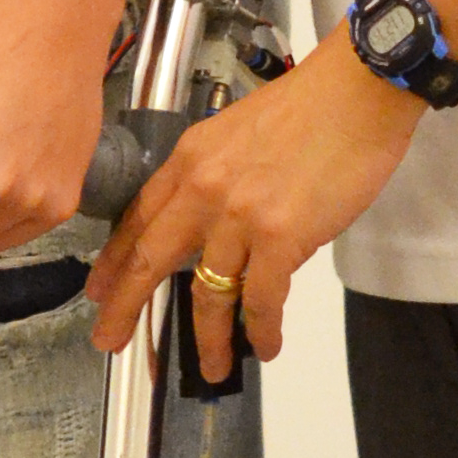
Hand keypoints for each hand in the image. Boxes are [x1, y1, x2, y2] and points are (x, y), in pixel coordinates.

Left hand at [87, 34, 419, 372]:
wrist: (358, 91)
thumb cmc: (312, 107)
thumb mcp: (237, 132)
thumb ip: (215, 178)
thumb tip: (215, 228)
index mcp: (190, 160)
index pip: (137, 218)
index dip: (113, 260)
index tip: (98, 289)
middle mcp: (204, 189)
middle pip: (150, 259)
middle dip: (125, 307)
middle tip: (110, 338)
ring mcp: (240, 216)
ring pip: (208, 292)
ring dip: (209, 337)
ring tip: (211, 365)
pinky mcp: (281, 237)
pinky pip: (261, 299)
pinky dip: (261, 330)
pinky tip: (263, 345)